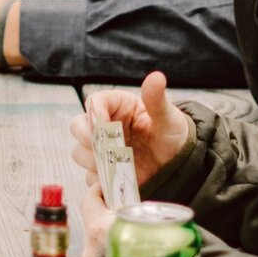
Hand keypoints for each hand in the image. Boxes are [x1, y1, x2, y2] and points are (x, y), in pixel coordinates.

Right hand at [66, 72, 189, 204]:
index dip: (94, 112)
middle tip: (104, 147)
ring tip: (116, 165)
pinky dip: (100, 179)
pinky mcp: (104, 171)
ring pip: (79, 152)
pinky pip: (90, 176)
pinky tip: (118, 178)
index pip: (94, 102)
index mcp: (117, 105)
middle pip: (78, 126)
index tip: (103, 124)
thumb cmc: (172, 134)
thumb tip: (157, 77)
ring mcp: (102, 149)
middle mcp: (105, 126)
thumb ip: (157, 99)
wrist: (179, 163)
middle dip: (87, 137)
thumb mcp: (167, 117)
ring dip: (93, 160)